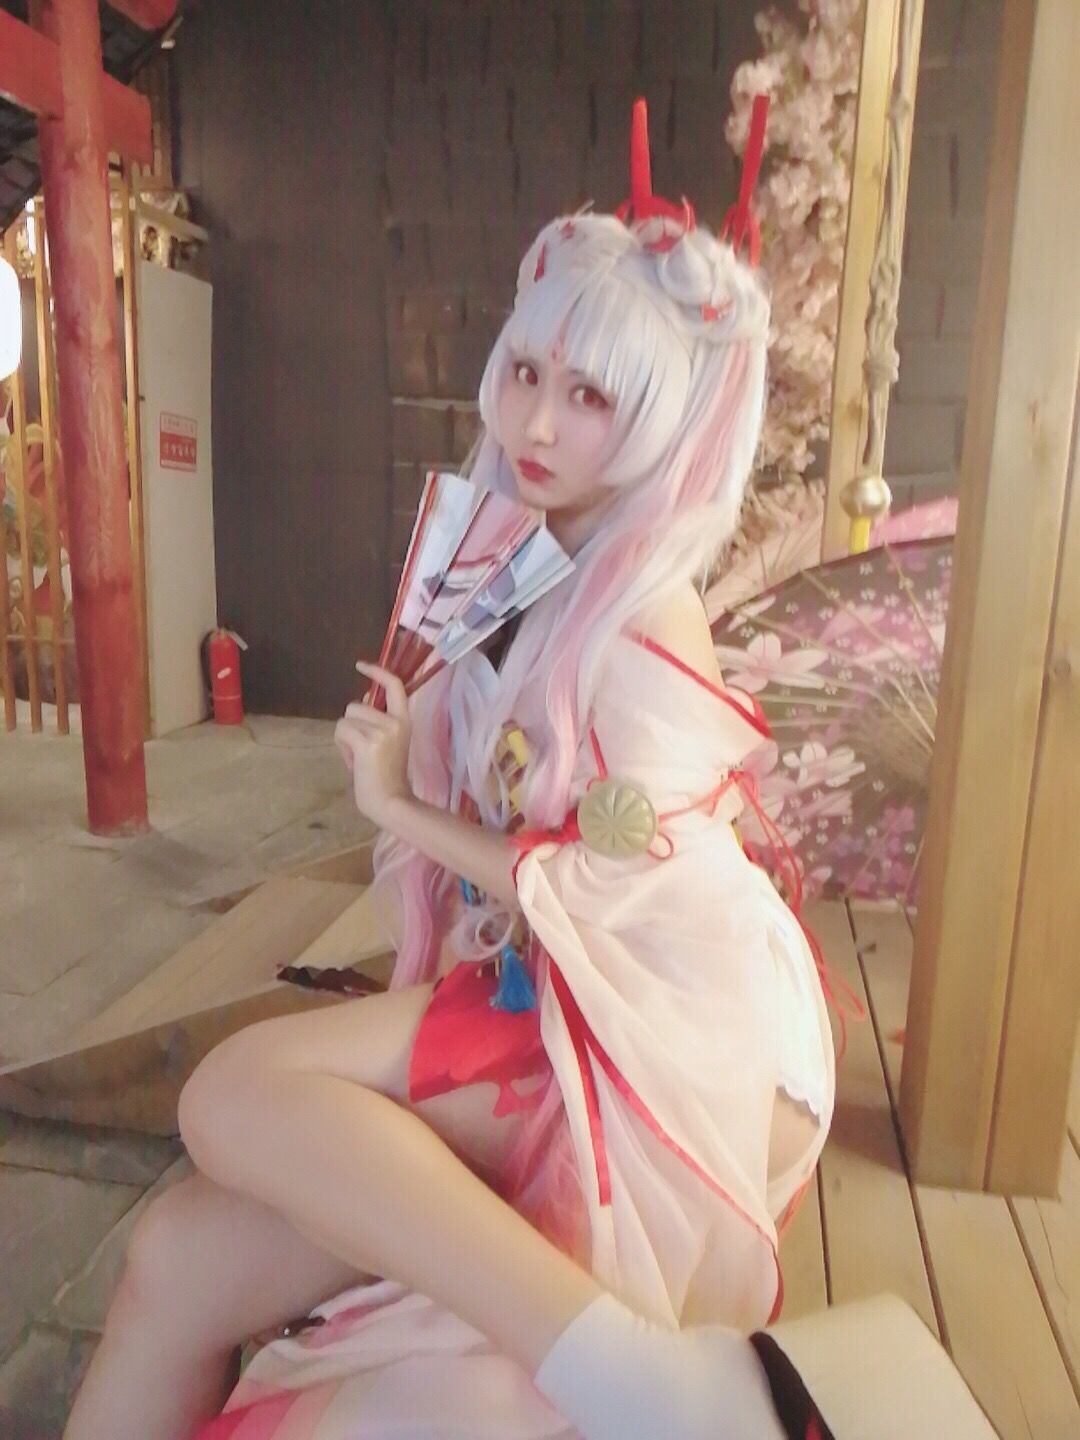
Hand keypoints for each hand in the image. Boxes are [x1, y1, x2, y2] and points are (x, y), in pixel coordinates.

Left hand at [335, 662, 413, 823]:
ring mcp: (382, 731)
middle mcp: (395, 721)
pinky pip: (341, 732)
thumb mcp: (388, 742)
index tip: (361, 665)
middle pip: (356, 705)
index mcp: (405, 720)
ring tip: (358, 758)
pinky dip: (342, 747)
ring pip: (346, 719)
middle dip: (351, 725)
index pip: (394, 685)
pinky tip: (353, 763)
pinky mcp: (368, 743)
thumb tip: (361, 704)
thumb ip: (377, 722)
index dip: (377, 672)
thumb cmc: (387, 777)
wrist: (392, 803)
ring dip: (345, 738)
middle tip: (361, 750)